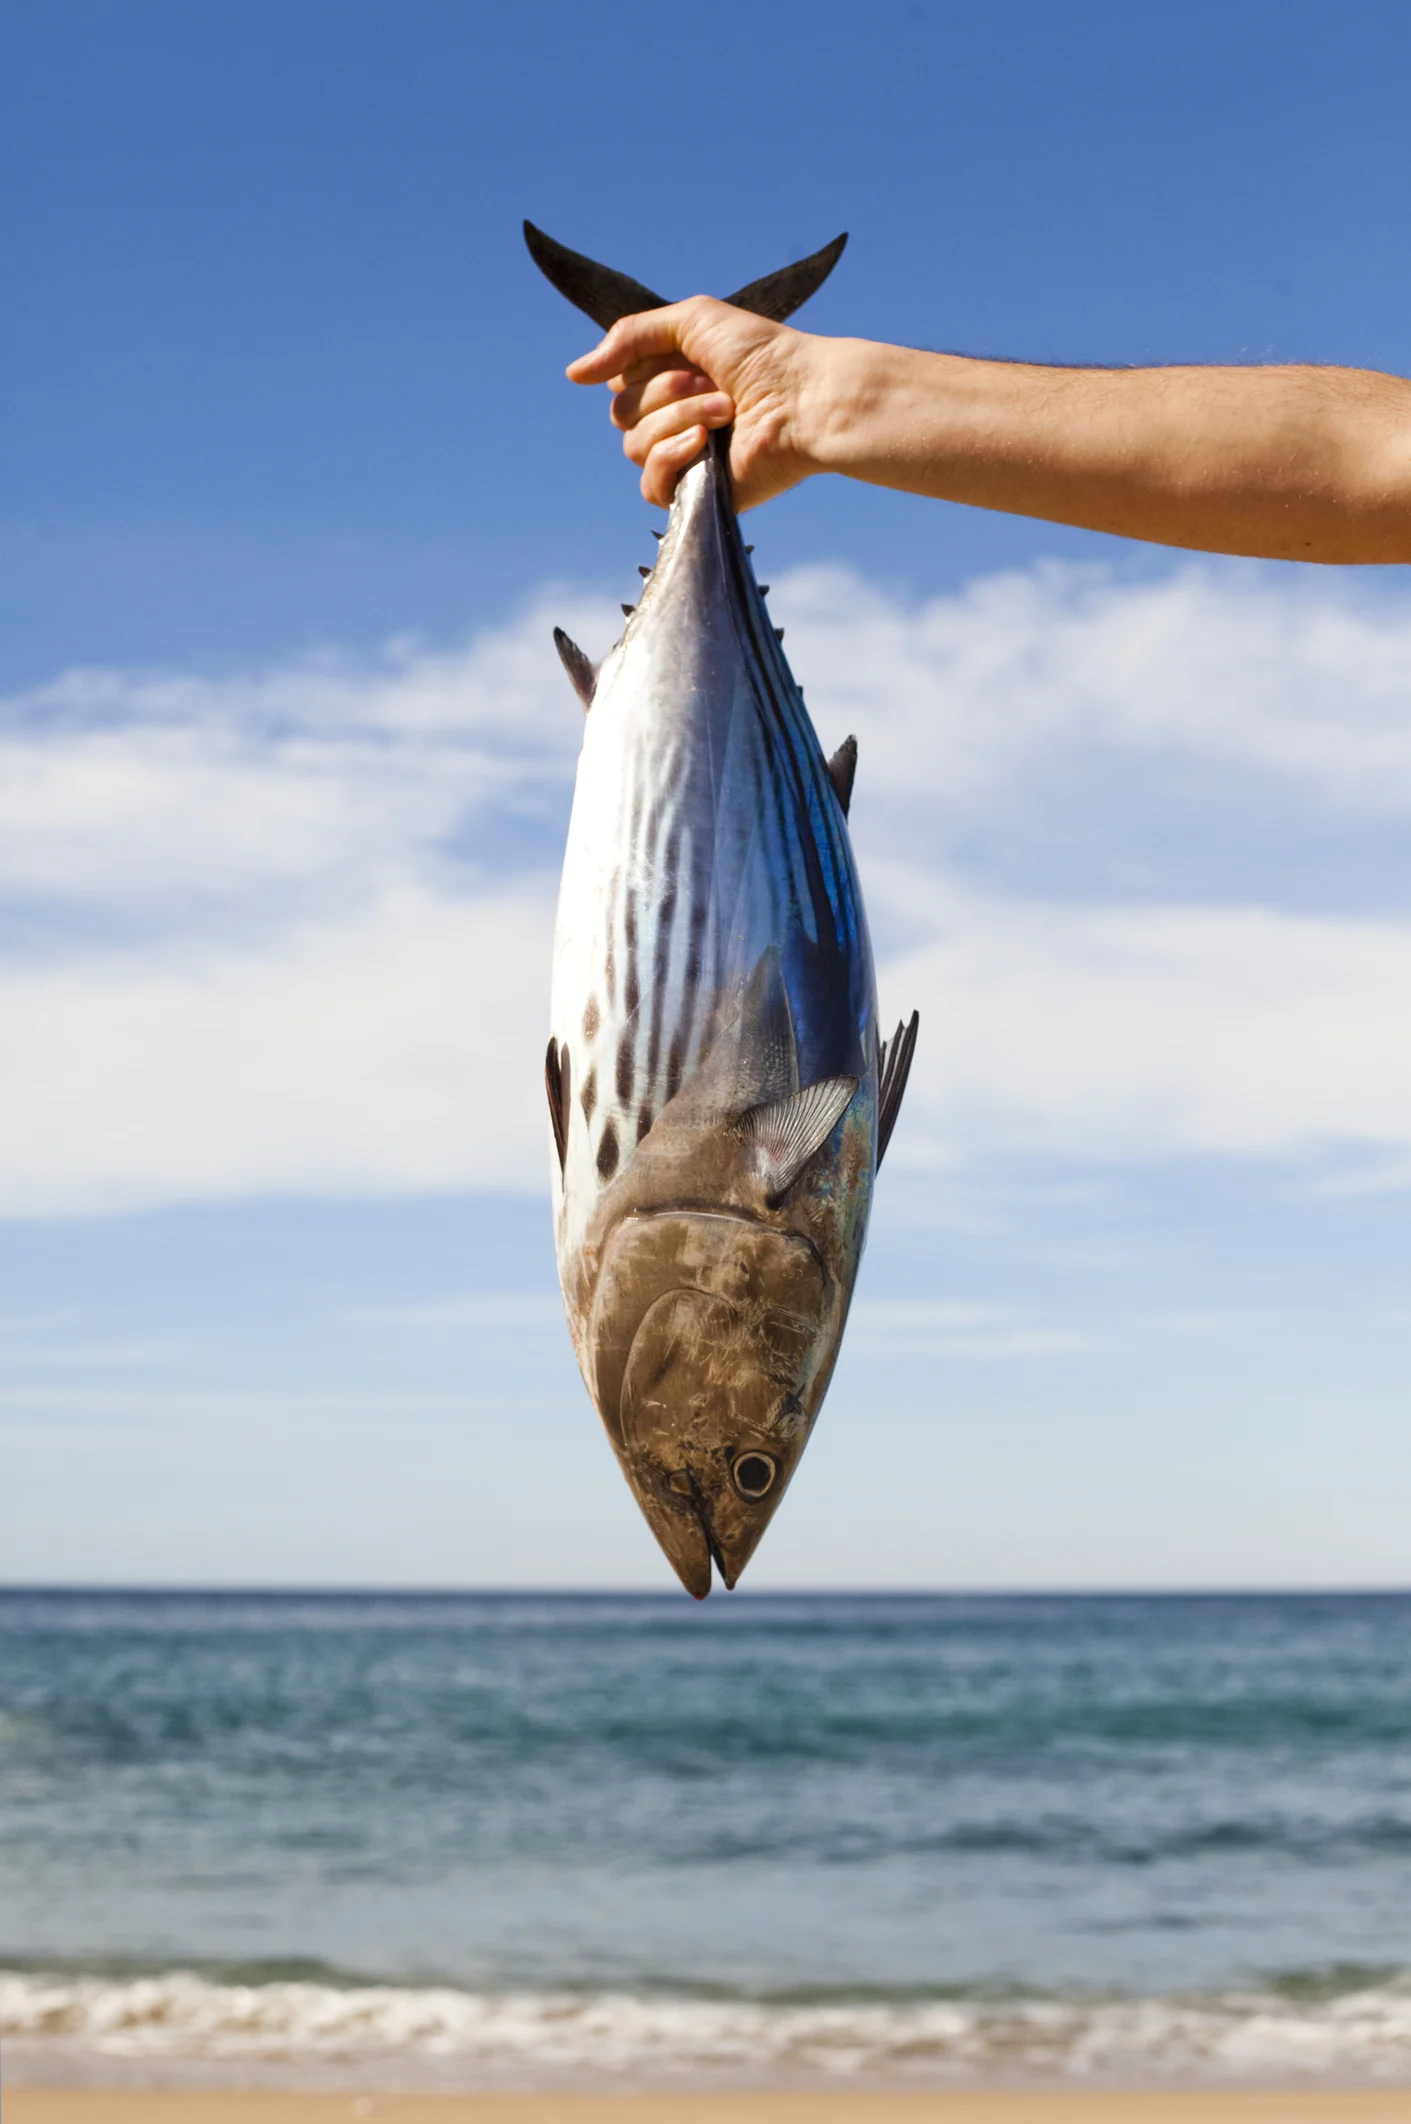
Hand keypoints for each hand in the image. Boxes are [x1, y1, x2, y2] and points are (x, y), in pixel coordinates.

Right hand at [566, 297, 818, 511]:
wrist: (802, 398)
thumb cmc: (761, 355)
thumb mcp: (690, 320)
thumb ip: (628, 336)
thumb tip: (573, 375)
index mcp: (672, 381)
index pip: (618, 382)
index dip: (638, 366)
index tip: (681, 354)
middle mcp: (674, 419)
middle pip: (621, 413)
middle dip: (664, 390)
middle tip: (713, 382)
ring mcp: (684, 458)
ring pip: (634, 446)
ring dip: (679, 417)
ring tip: (727, 409)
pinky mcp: (695, 494)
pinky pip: (650, 485)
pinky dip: (672, 457)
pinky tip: (706, 443)